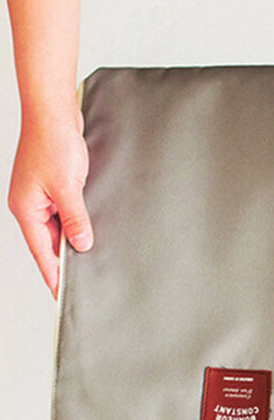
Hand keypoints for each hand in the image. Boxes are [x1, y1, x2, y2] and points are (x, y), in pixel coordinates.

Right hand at [8, 107, 92, 298]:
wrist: (54, 113)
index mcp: (26, 209)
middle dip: (65, 262)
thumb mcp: (67, 187)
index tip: (61, 296)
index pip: (41, 252)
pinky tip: (90, 234)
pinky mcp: (54, 189)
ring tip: (90, 263)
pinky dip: (76, 226)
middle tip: (83, 285)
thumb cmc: (53, 143)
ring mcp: (41, 198)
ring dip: (74, 242)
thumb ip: (75, 218)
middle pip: (49, 244)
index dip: (53, 275)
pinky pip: (65, 215)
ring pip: (58, 230)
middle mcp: (30, 206)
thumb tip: (82, 244)